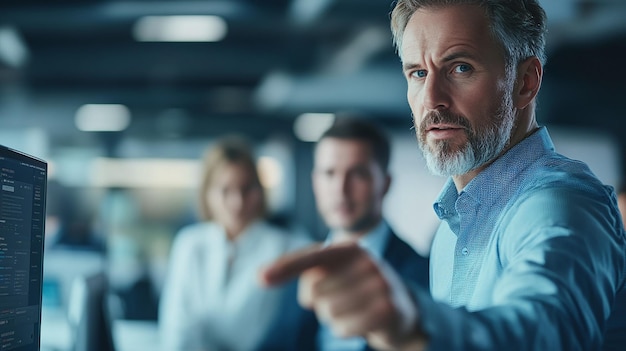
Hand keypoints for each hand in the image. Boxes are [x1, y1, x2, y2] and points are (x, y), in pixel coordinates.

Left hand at [259, 242, 426, 349]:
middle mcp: (366, 260)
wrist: (402, 311)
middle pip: (315, 292)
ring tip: (354, 312)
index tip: (260, 278)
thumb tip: (261, 275)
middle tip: (345, 302)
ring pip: (327, 313)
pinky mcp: (388, 309)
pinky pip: (343, 328)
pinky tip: (363, 324)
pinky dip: (345, 331)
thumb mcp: (335, 274)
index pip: (311, 257)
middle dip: (321, 305)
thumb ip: (305, 272)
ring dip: (334, 320)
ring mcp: (380, 284)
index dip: (284, 268)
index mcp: (349, 248)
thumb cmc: (356, 291)